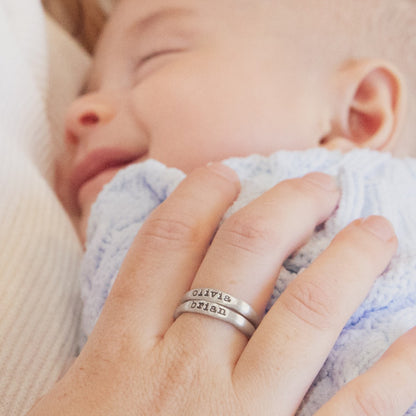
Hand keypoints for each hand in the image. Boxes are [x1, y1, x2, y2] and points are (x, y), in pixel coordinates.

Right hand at [29, 164, 414, 414]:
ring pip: (304, 312)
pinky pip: (354, 410)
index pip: (167, 243)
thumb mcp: (72, 406)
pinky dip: (395, 369)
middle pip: (243, 257)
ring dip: (348, 260)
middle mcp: (182, 371)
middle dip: (286, 208)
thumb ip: (108, 350)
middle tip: (320, 185)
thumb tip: (141, 301)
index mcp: (122, 353)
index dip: (198, 197)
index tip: (225, 174)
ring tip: (377, 230)